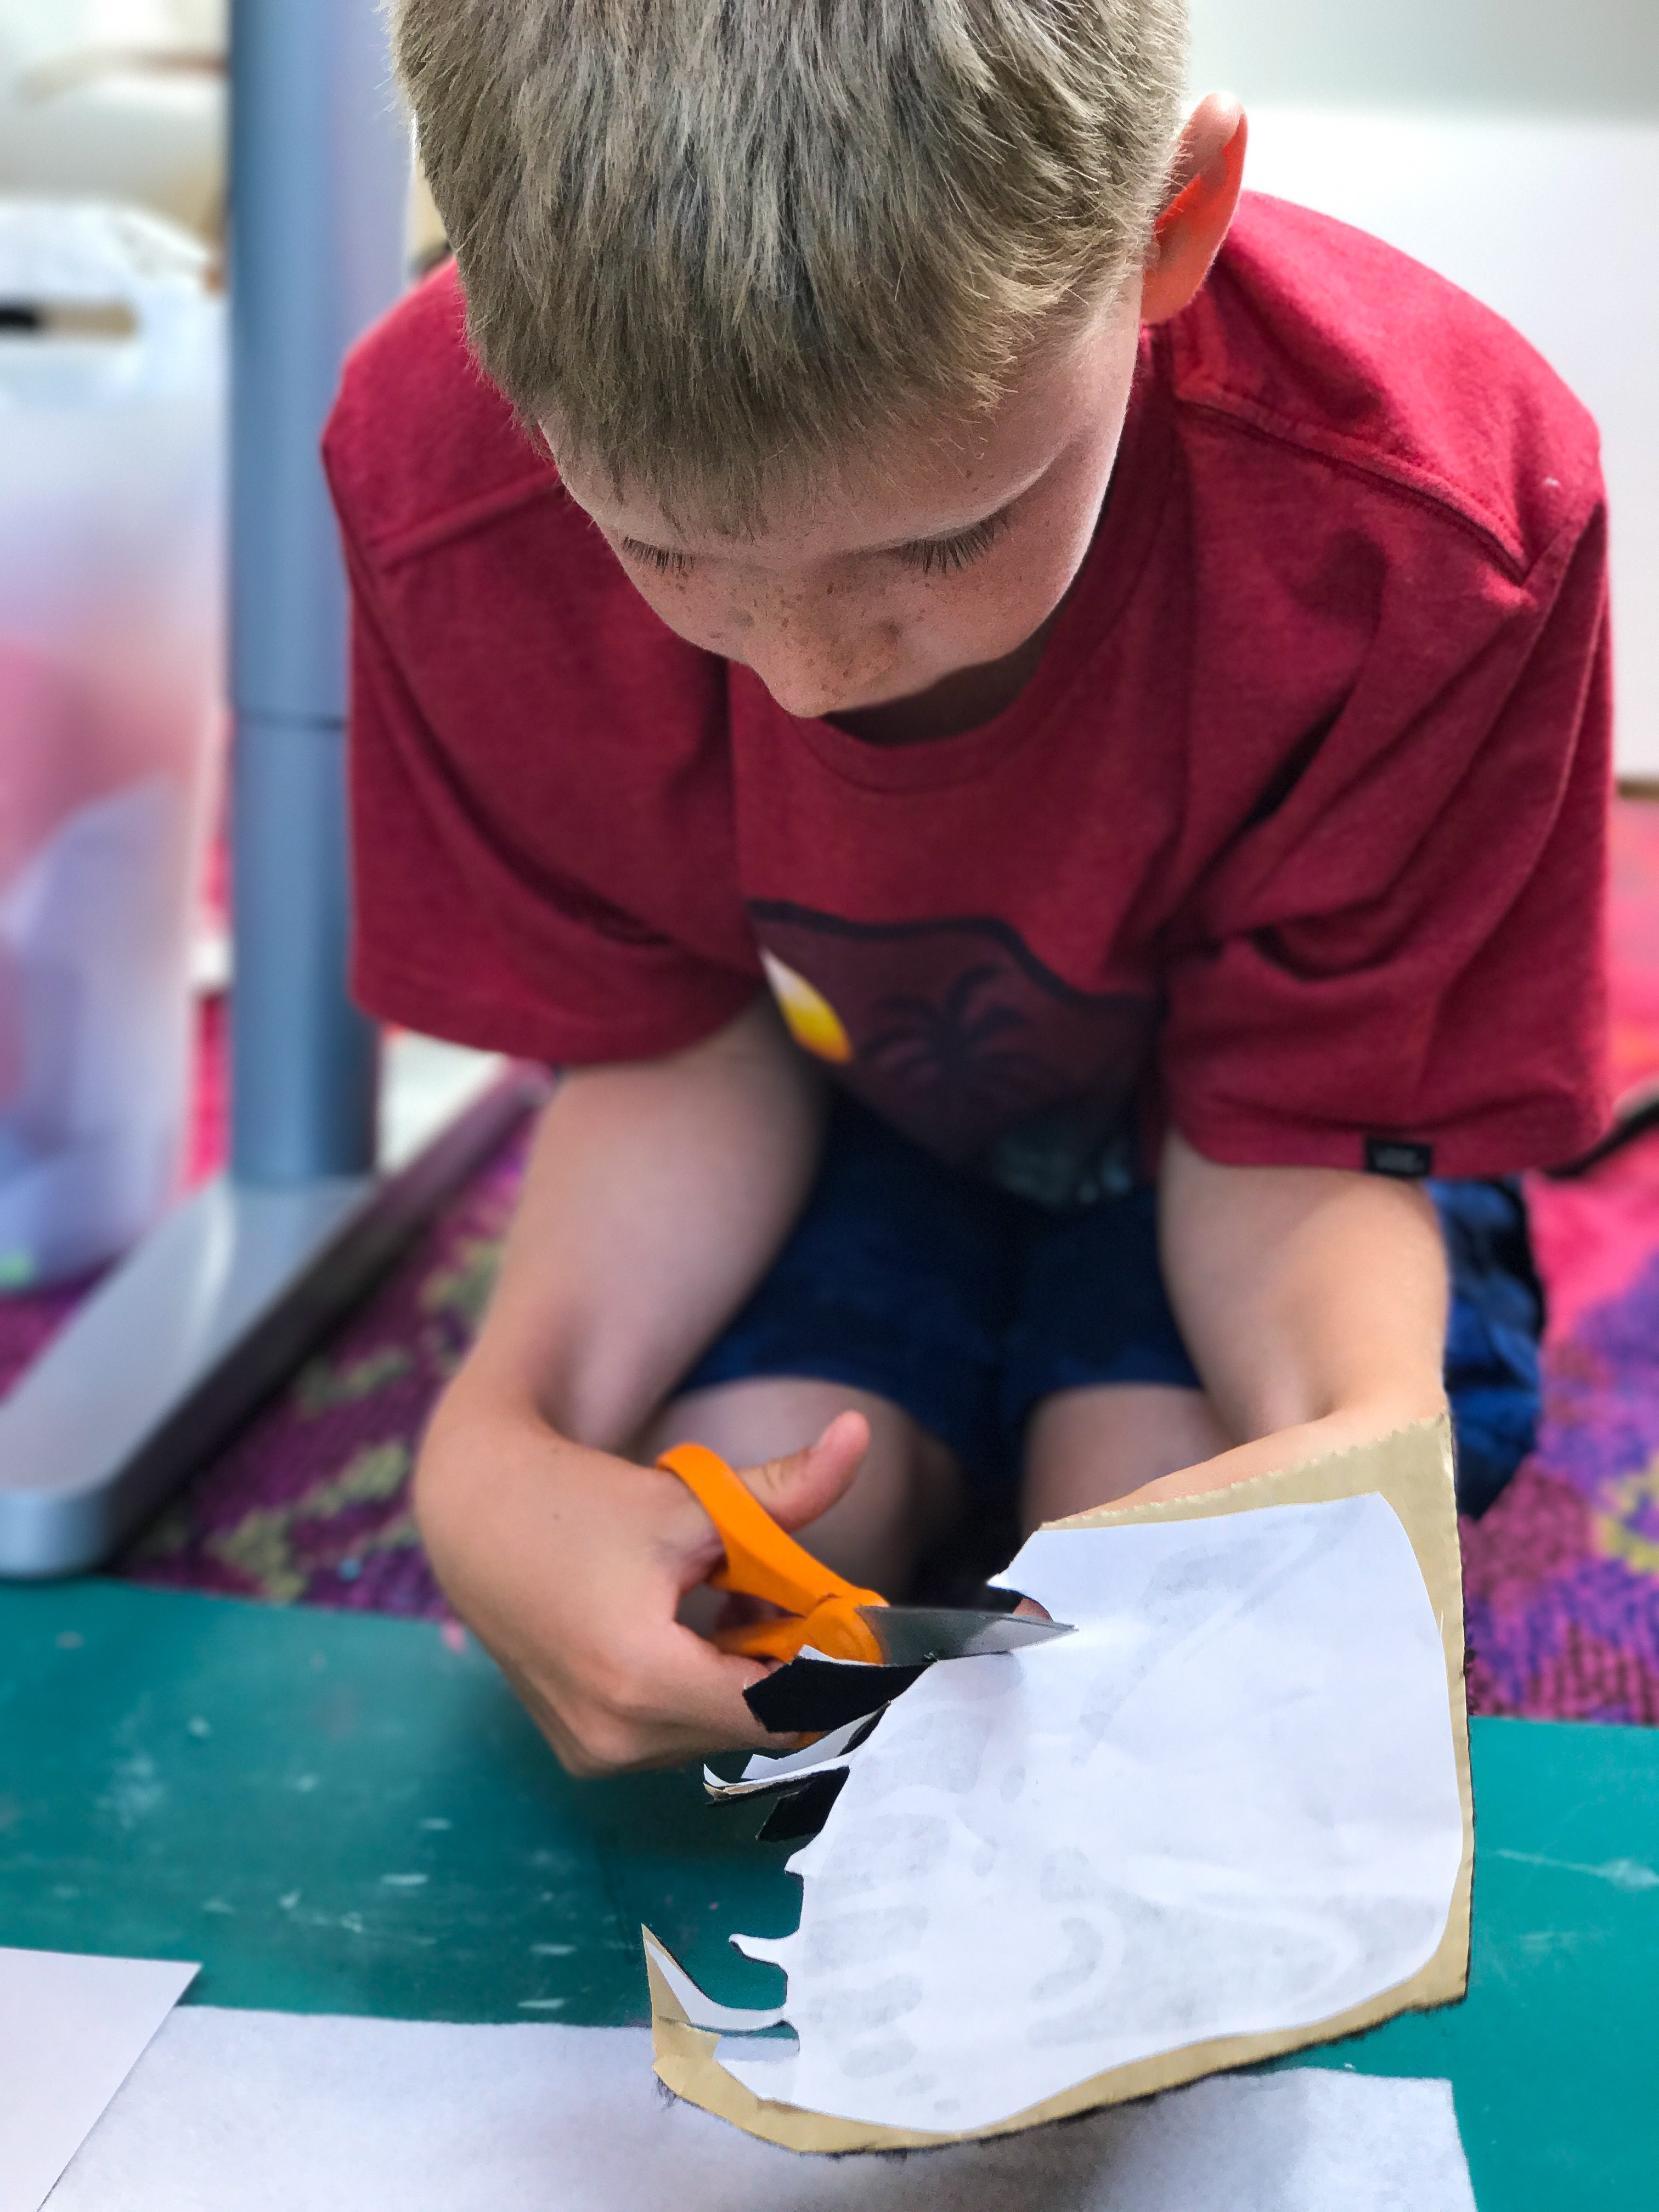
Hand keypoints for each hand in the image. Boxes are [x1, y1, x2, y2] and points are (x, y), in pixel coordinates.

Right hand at [414, 1375, 870, 1775]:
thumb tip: (861, 1433)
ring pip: (720, 1731)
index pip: (784, 1712)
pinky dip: (702, 1689)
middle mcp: (617, 1738)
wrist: (476, 1520)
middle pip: (756, 1723)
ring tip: (725, 1600)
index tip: (845, 1616)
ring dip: (745, 1677)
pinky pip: (678, 1735)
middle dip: (786, 1663)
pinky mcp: (585, 1754)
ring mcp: (596, 1754)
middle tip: (775, 1592)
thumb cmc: (583, 1502)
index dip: (830, 1666)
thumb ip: (787, 1489)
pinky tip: (689, 1629)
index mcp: (644, 1679)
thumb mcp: (691, 1500)